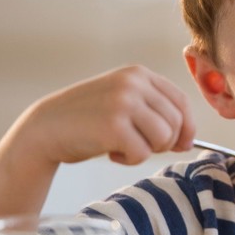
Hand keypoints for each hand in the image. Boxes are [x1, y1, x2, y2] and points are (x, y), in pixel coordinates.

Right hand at [18, 65, 196, 166]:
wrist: (45, 128)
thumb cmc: (88, 121)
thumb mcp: (123, 102)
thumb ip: (155, 113)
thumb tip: (188, 141)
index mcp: (139, 74)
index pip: (181, 101)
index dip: (187, 127)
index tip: (181, 144)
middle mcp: (133, 83)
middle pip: (176, 123)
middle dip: (164, 143)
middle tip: (138, 145)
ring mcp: (123, 102)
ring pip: (164, 138)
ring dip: (147, 151)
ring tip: (123, 146)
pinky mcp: (114, 125)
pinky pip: (143, 154)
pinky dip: (130, 160)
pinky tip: (110, 152)